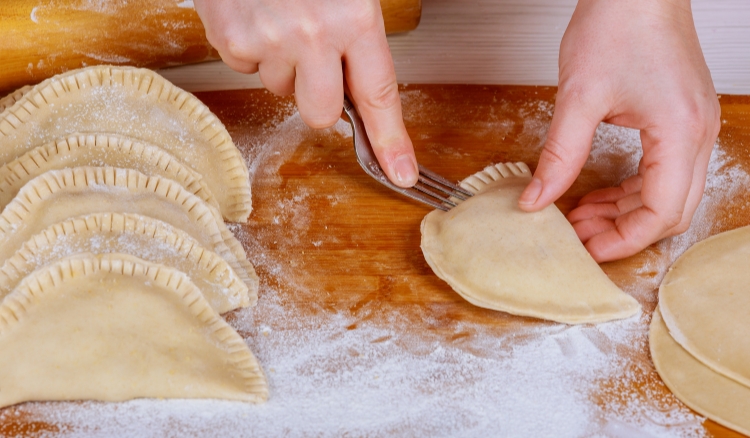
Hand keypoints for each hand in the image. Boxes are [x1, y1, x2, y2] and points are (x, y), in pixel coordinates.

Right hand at [194, 0, 417, 186]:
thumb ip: (359, 38)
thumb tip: (358, 96)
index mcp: (355, 17)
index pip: (379, 95)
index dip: (391, 140)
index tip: (402, 173)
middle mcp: (313, 33)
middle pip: (320, 114)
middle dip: (318, 97)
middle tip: (314, 59)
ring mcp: (268, 38)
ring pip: (280, 89)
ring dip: (283, 64)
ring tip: (280, 17)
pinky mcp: (230, 37)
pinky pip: (245, 67)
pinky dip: (250, 46)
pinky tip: (255, 13)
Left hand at [518, 0, 719, 261]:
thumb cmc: (618, 25)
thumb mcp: (579, 97)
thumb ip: (559, 155)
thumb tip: (536, 200)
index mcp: (679, 134)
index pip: (660, 213)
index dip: (622, 240)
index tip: (585, 248)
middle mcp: (697, 135)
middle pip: (672, 211)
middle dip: (625, 231)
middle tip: (580, 237)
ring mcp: (693, 127)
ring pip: (669, 194)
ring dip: (627, 212)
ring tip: (581, 217)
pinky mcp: (680, 118)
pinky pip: (664, 171)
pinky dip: (633, 189)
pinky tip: (599, 192)